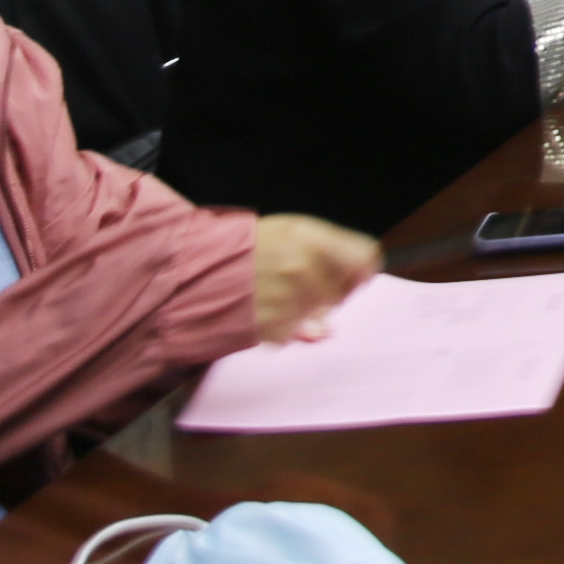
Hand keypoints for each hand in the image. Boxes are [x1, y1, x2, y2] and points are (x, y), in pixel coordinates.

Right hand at [244, 215, 377, 344]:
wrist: (199, 270)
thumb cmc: (249, 247)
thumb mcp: (291, 231)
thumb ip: (331, 249)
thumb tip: (364, 278)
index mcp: (308, 238)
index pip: (364, 257)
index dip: (363, 269)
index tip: (355, 274)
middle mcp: (302, 268)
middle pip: (345, 291)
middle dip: (332, 290)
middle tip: (305, 282)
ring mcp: (287, 300)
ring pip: (323, 314)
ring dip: (308, 309)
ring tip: (279, 292)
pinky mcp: (273, 327)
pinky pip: (296, 333)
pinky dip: (286, 325)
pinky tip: (266, 308)